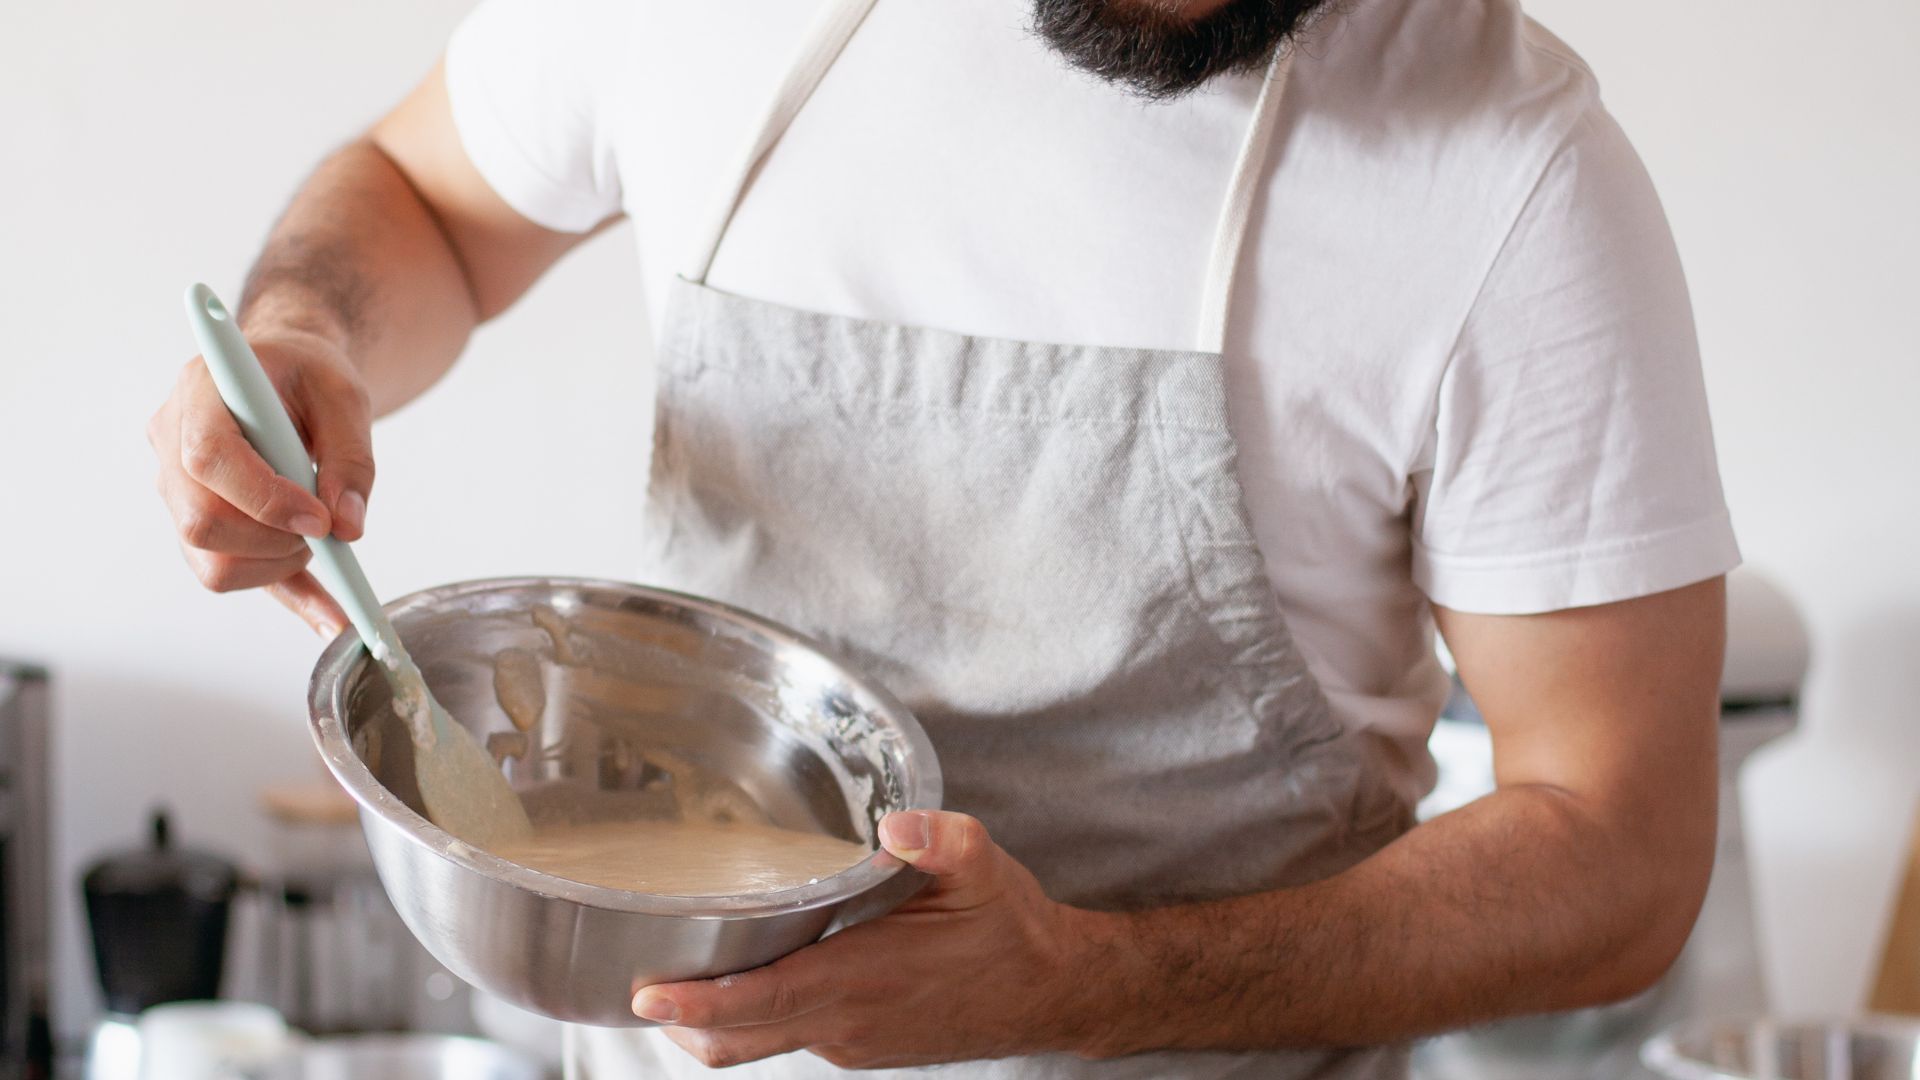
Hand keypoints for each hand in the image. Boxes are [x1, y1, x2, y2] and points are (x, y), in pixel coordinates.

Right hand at [148, 328, 373, 637]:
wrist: (286, 372)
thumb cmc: (309, 375)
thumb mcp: (345, 397)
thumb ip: (352, 457)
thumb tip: (347, 526)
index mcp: (201, 392)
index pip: (209, 458)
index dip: (264, 498)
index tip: (319, 519)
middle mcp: (170, 440)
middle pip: (199, 520)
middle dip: (272, 540)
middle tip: (324, 526)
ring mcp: (175, 485)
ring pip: (206, 557)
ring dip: (275, 564)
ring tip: (318, 534)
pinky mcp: (195, 519)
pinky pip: (225, 573)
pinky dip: (282, 590)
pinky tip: (331, 610)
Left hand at [632, 811, 1111, 1069]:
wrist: (1051, 993)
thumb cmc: (1010, 930)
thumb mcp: (982, 870)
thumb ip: (942, 839)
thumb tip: (896, 822)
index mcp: (862, 980)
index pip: (760, 1001)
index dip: (696, 1002)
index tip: (645, 991)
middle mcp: (845, 1023)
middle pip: (736, 1039)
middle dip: (680, 1017)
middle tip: (636, 978)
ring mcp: (849, 1042)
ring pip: (757, 1043)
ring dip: (712, 1018)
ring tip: (677, 973)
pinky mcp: (859, 1046)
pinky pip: (787, 1037)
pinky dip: (753, 1014)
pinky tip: (751, 972)